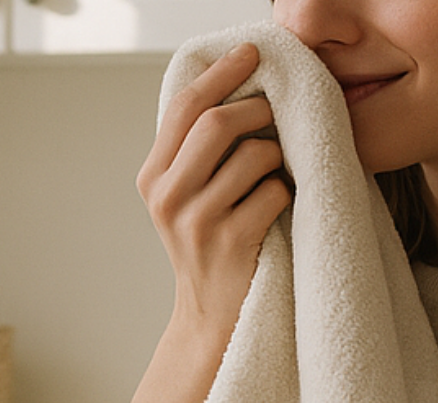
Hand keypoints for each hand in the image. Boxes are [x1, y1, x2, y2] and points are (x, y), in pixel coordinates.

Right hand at [137, 42, 290, 334]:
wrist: (213, 315)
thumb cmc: (211, 244)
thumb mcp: (186, 195)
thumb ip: (196, 149)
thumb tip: (239, 86)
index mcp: (152, 177)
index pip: (185, 107)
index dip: (222, 73)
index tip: (252, 51)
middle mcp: (166, 197)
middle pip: (216, 124)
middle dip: (257, 111)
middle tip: (277, 116)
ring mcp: (195, 222)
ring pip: (254, 157)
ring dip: (277, 162)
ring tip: (272, 181)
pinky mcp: (229, 242)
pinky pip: (275, 192)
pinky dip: (285, 197)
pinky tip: (274, 215)